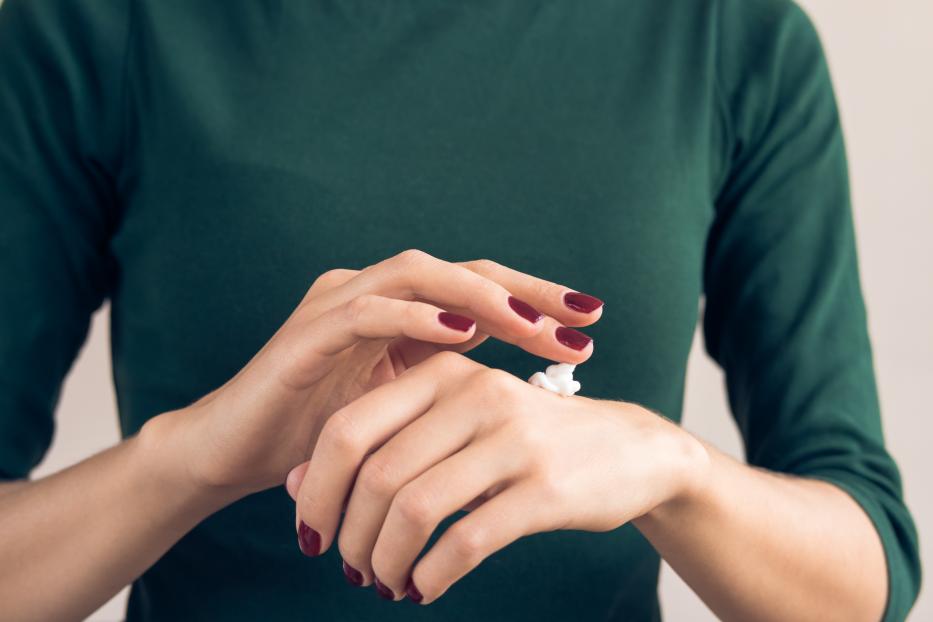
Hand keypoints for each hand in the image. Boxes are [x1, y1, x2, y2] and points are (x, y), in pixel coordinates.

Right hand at [148, 249, 603, 496]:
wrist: (237, 451)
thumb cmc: (320, 431)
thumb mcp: (399, 404)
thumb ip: (444, 378)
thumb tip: (512, 378)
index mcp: (398, 308)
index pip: (476, 290)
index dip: (533, 300)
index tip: (589, 322)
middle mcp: (371, 291)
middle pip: (461, 272)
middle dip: (525, 291)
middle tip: (584, 315)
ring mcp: (338, 302)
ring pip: (420, 276)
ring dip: (482, 297)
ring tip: (534, 322)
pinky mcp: (308, 330)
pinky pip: (368, 310)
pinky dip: (416, 315)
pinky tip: (462, 330)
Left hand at [286, 350, 709, 602]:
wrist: (631, 450)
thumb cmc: (524, 441)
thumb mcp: (453, 427)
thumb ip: (379, 445)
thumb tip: (292, 485)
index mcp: (442, 373)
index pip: (349, 428)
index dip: (316, 488)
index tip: (309, 532)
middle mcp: (473, 394)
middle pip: (376, 473)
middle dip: (347, 532)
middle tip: (346, 567)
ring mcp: (512, 439)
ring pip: (414, 508)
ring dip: (383, 558)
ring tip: (382, 581)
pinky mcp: (545, 487)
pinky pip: (466, 540)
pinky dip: (431, 574)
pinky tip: (423, 588)